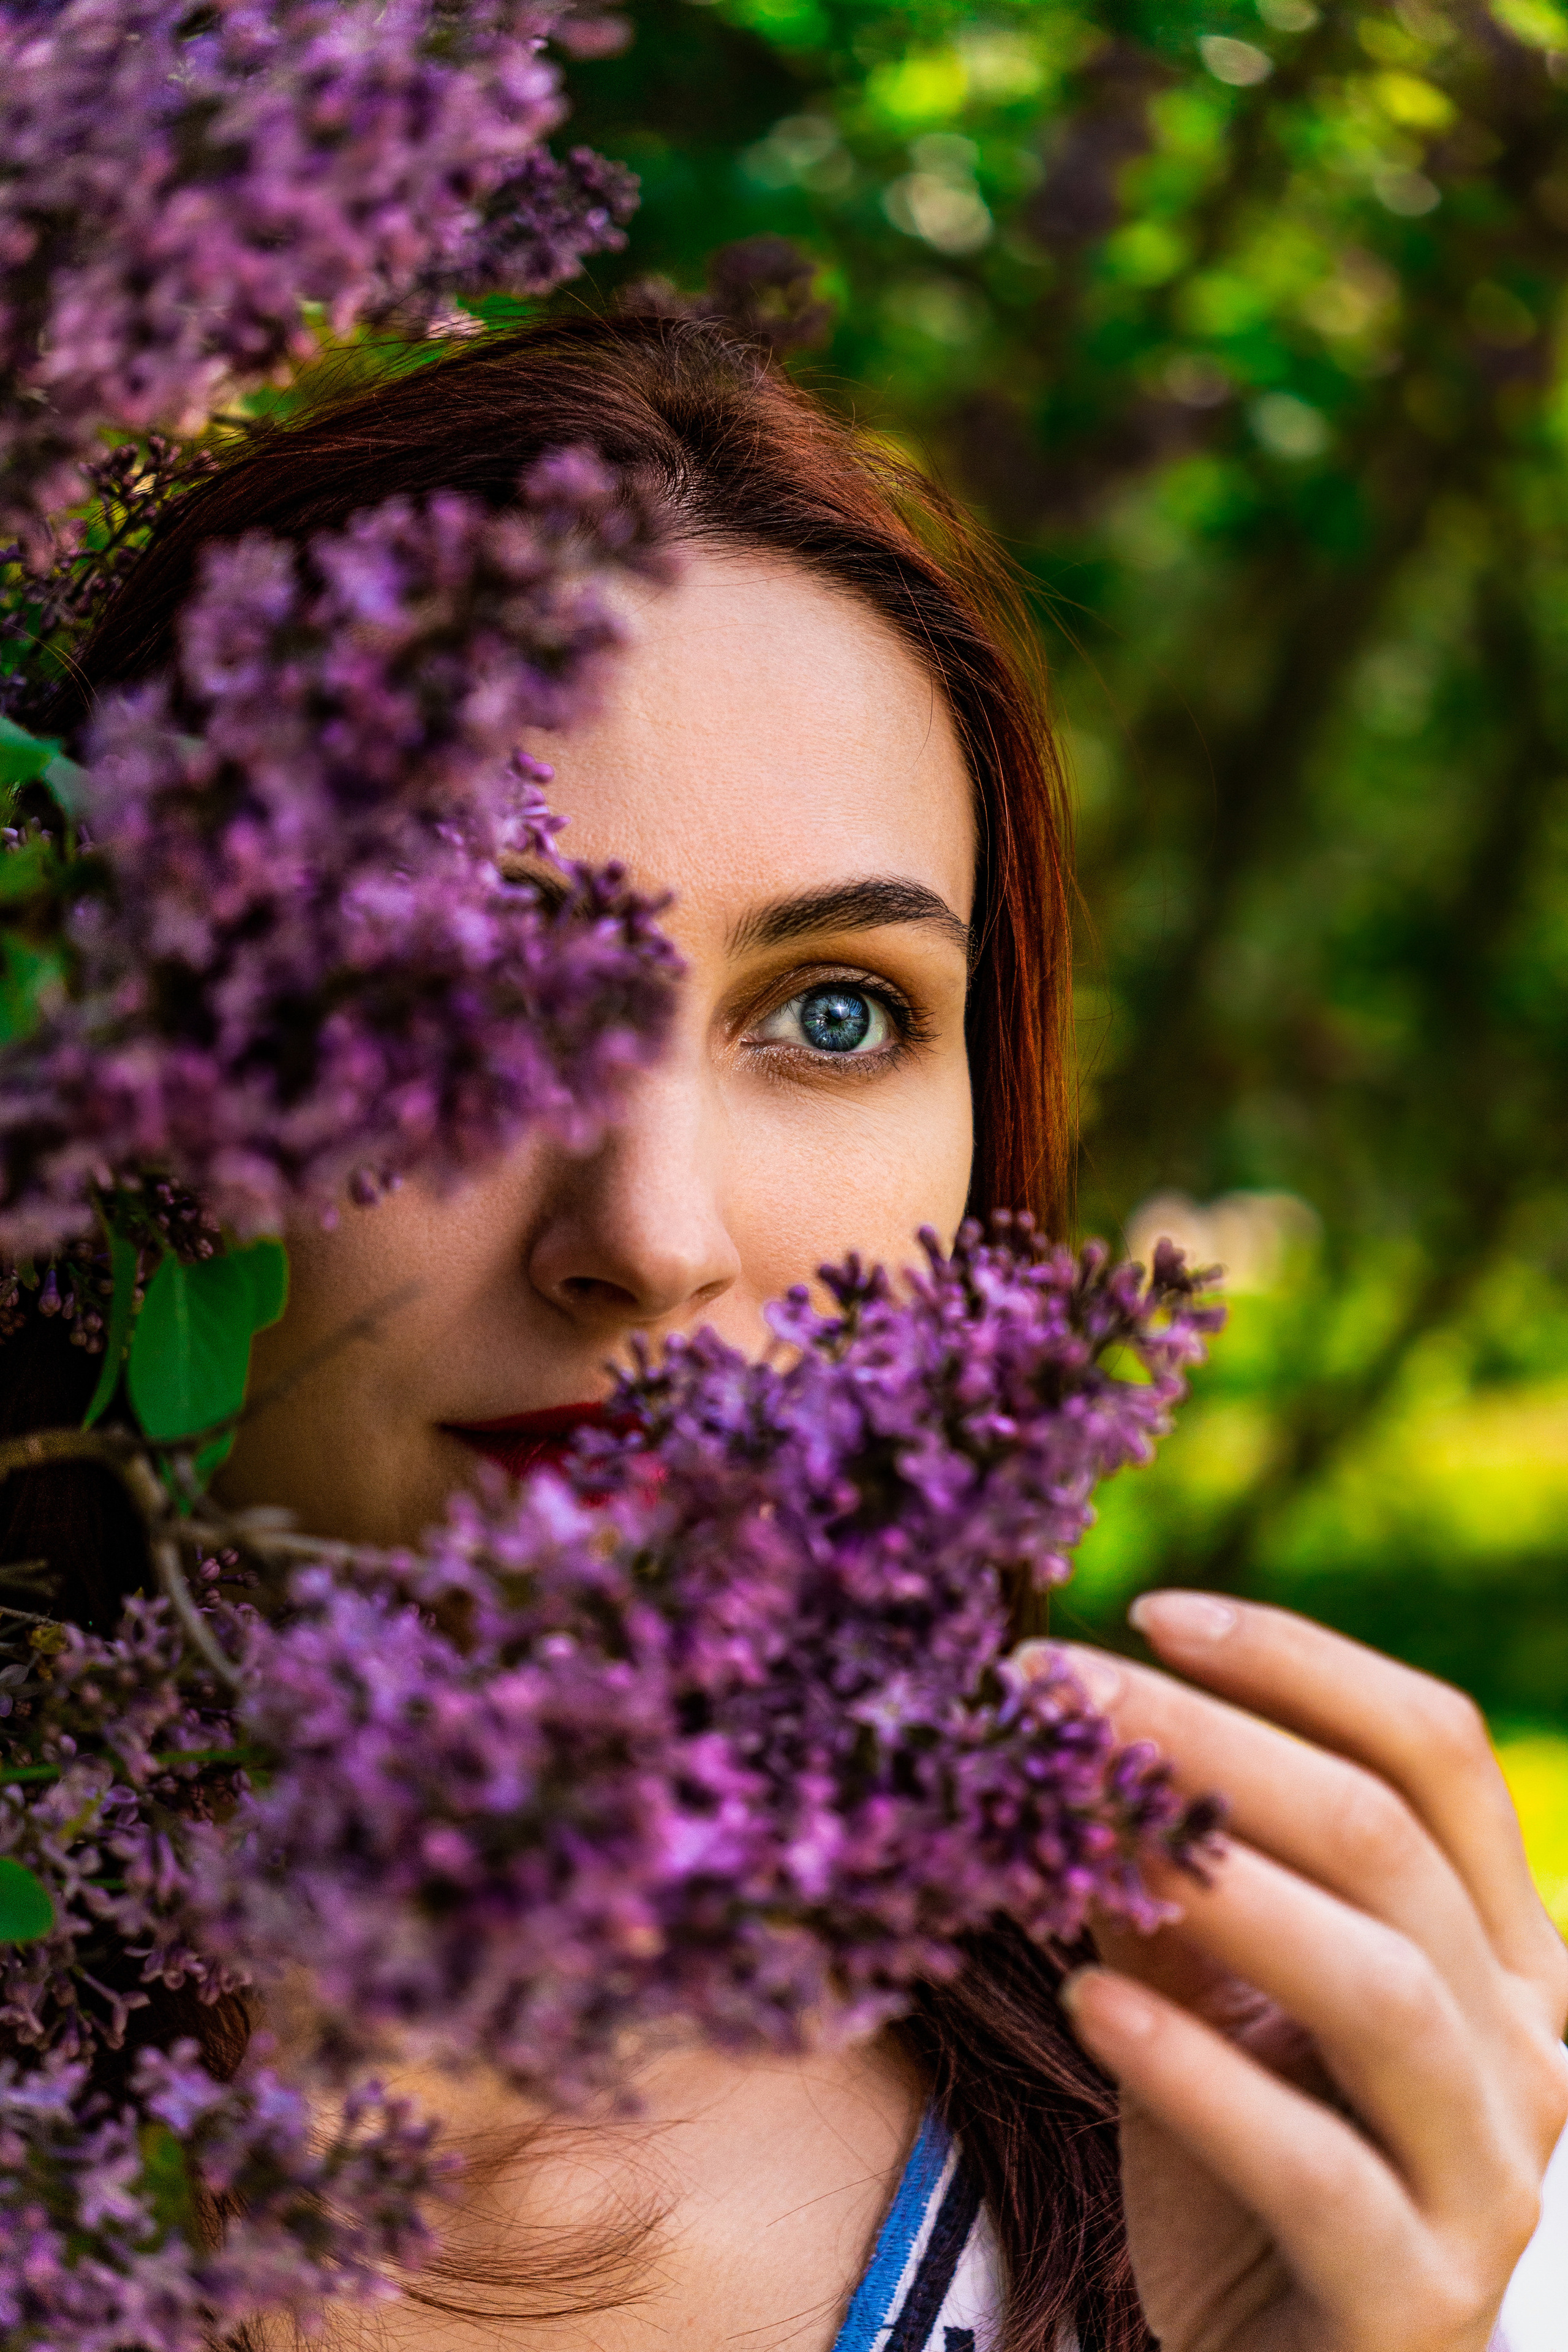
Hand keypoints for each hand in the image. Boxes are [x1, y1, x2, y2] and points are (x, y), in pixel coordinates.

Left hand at [1039, 1596, 1567, 2351]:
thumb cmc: (1242, 2162)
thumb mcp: (1208, 1991)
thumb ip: (1168, 1869)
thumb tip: (1061, 1720)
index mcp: (1500, 1944)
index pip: (1434, 1748)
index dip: (1299, 1661)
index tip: (1149, 1611)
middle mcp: (1527, 2044)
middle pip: (1386, 1840)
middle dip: (1212, 1743)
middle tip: (1055, 1690)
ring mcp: (1489, 2175)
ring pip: (1379, 1987)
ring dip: (1220, 1888)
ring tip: (1082, 1823)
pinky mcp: (1415, 2294)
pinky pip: (1315, 2165)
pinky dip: (1196, 2072)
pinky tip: (1085, 2000)